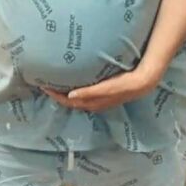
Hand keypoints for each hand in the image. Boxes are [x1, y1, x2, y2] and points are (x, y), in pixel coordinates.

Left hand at [41, 66, 159, 112]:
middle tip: (47, 84)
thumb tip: (70, 96)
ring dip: (66, 94)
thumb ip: (89, 93)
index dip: (56, 96)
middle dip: (58, 95)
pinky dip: (76, 92)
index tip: (44, 87)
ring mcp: (100, 100)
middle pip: (71, 102)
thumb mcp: (105, 88)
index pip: (69, 102)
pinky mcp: (104, 94)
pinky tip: (76, 84)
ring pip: (78, 99)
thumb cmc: (123, 84)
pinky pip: (85, 95)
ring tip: (57, 84)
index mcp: (92, 102)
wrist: (142, 82)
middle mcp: (94, 103)